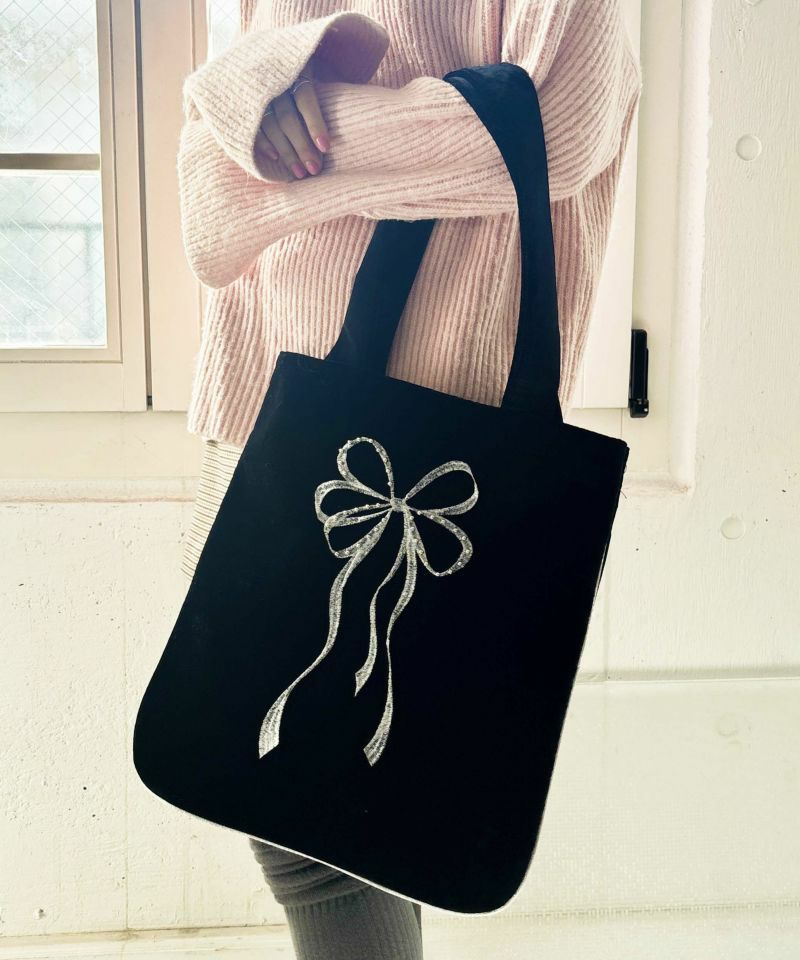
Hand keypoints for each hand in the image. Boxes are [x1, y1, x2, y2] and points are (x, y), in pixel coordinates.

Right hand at [255, 55, 331, 180]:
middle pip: (287, 116)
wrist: (276, 50)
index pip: (305, 98)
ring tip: (299, 173)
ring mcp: (257, 89)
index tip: (326, 147)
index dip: (315, 123)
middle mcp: (274, 78)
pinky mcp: (246, 101)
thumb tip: (353, 111)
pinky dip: (263, 142)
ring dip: (285, 151)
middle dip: (302, 146)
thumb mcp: (324, 66)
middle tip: (314, 170)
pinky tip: (275, 158)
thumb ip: (334, 85)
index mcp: (296, 65)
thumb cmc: (311, 64)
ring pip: (270, 124)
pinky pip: (253, 125)